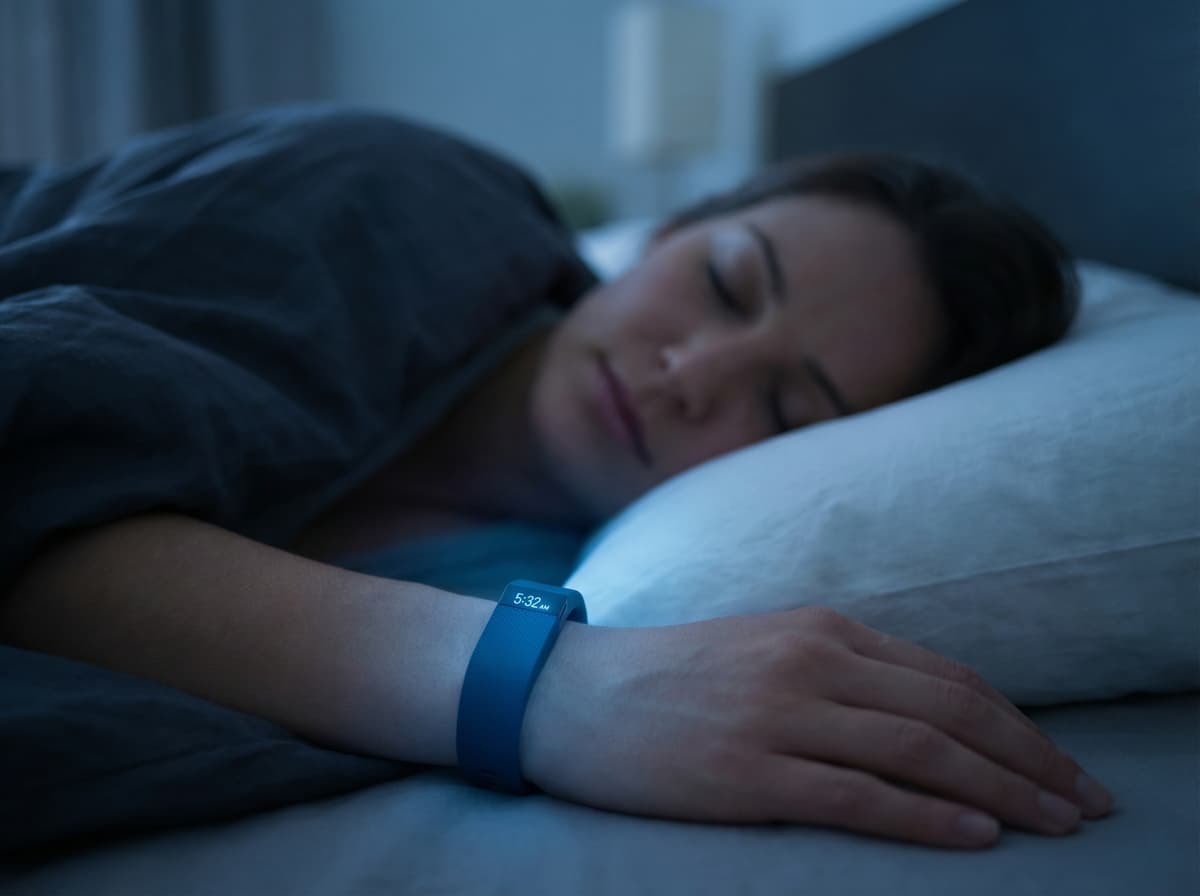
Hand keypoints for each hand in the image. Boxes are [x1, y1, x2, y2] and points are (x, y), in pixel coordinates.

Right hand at [521, 606, 1112, 848]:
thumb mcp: (764, 649)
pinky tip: (976, 836)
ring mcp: (781, 715)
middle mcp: (811, 661)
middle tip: (1090, 804)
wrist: (569, 691)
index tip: (1061, 763)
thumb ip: (838, 671)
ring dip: (1005, 791)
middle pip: (952, 713)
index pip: (947, 677)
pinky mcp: (749, 772)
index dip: (1017, 723)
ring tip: (1059, 825)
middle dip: (1034, 760)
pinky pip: (860, 795)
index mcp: (820, 628)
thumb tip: (920, 715)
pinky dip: (929, 817)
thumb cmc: (669, 676)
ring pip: (921, 752)